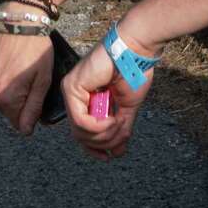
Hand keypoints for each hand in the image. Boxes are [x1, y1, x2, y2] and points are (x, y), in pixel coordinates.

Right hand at [0, 28, 52, 134]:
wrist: (16, 20)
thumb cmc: (34, 47)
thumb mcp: (43, 78)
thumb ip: (34, 108)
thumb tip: (26, 131)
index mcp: (6, 98)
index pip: (17, 122)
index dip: (29, 112)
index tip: (34, 96)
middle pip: (5, 109)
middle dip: (17, 98)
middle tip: (26, 76)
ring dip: (4, 88)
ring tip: (15, 67)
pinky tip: (3, 63)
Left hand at [63, 28, 157, 161]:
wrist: (136, 49)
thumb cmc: (134, 71)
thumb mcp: (127, 107)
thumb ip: (120, 128)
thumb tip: (117, 152)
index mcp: (88, 99)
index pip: (82, 131)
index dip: (94, 148)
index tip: (109, 157)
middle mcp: (76, 96)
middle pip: (80, 135)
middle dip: (102, 142)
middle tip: (120, 136)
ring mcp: (71, 91)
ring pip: (79, 131)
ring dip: (102, 135)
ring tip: (118, 124)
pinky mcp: (72, 87)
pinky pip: (79, 119)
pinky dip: (96, 126)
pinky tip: (110, 120)